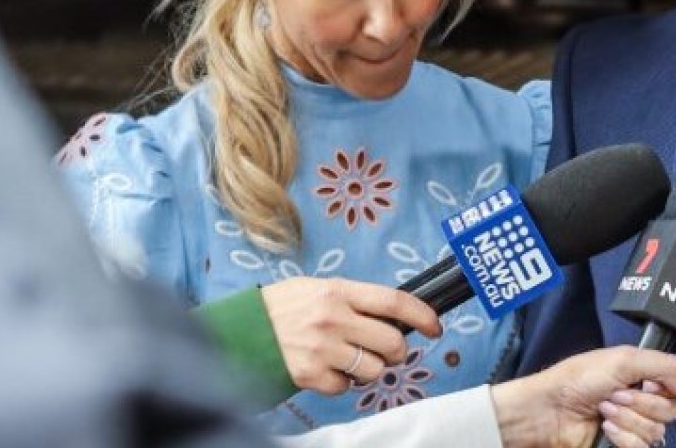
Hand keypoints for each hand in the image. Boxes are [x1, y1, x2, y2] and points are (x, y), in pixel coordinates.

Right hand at [260, 276, 441, 394]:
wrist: (240, 330)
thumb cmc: (283, 307)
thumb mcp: (318, 288)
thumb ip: (354, 298)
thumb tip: (395, 315)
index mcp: (338, 290)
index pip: (394, 301)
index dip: (422, 315)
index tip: (435, 326)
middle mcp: (333, 318)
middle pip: (392, 341)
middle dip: (398, 350)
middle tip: (390, 351)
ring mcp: (321, 349)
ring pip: (374, 369)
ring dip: (372, 369)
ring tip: (353, 360)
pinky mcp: (309, 375)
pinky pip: (346, 387)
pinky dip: (343, 383)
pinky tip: (328, 369)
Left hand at [490, 346, 675, 447]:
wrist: (550, 410)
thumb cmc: (578, 379)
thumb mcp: (625, 359)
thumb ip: (667, 368)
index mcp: (642, 376)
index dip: (664, 386)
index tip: (646, 381)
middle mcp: (640, 401)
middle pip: (670, 411)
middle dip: (641, 402)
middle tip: (615, 394)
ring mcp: (631, 426)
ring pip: (656, 432)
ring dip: (628, 419)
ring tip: (604, 410)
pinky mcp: (622, 446)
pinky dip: (623, 437)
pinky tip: (604, 428)